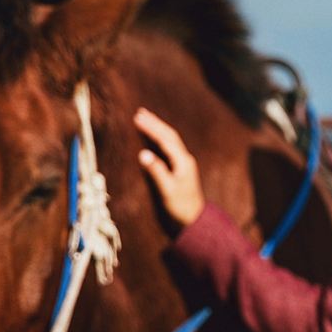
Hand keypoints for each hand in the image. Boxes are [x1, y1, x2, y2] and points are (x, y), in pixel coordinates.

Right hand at [134, 108, 204, 227]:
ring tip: (145, 118)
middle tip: (140, 112)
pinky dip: (160, 137)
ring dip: (158, 128)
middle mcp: (185, 159)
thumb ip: (156, 171)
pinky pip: (170, 147)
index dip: (151, 128)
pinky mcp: (181, 167)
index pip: (165, 140)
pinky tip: (154, 135)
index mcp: (183, 162)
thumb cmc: (181, 206)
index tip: (137, 118)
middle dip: (155, 123)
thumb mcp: (167, 190)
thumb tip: (143, 154)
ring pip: (171, 139)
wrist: (194, 219)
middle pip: (169, 135)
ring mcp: (184, 162)